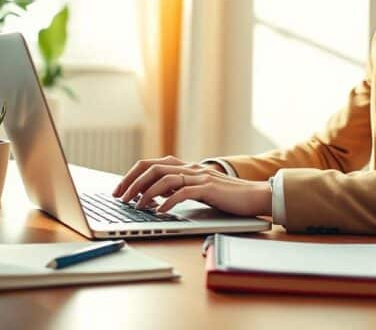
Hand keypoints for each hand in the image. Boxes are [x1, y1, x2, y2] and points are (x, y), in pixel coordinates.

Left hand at [112, 156, 271, 216]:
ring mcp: (199, 176)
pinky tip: (159, 211)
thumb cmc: (227, 196)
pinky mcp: (209, 188)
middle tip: (120, 198)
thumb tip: (154, 195)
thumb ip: (179, 188)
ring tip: (135, 206)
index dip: (132, 175)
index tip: (119, 189)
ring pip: (164, 178)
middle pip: (152, 168)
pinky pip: (182, 192)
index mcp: (186, 167)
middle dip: (132, 182)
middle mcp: (190, 168)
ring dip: (145, 192)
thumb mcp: (198, 189)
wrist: (255, 195)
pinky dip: (167, 202)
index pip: (151, 164)